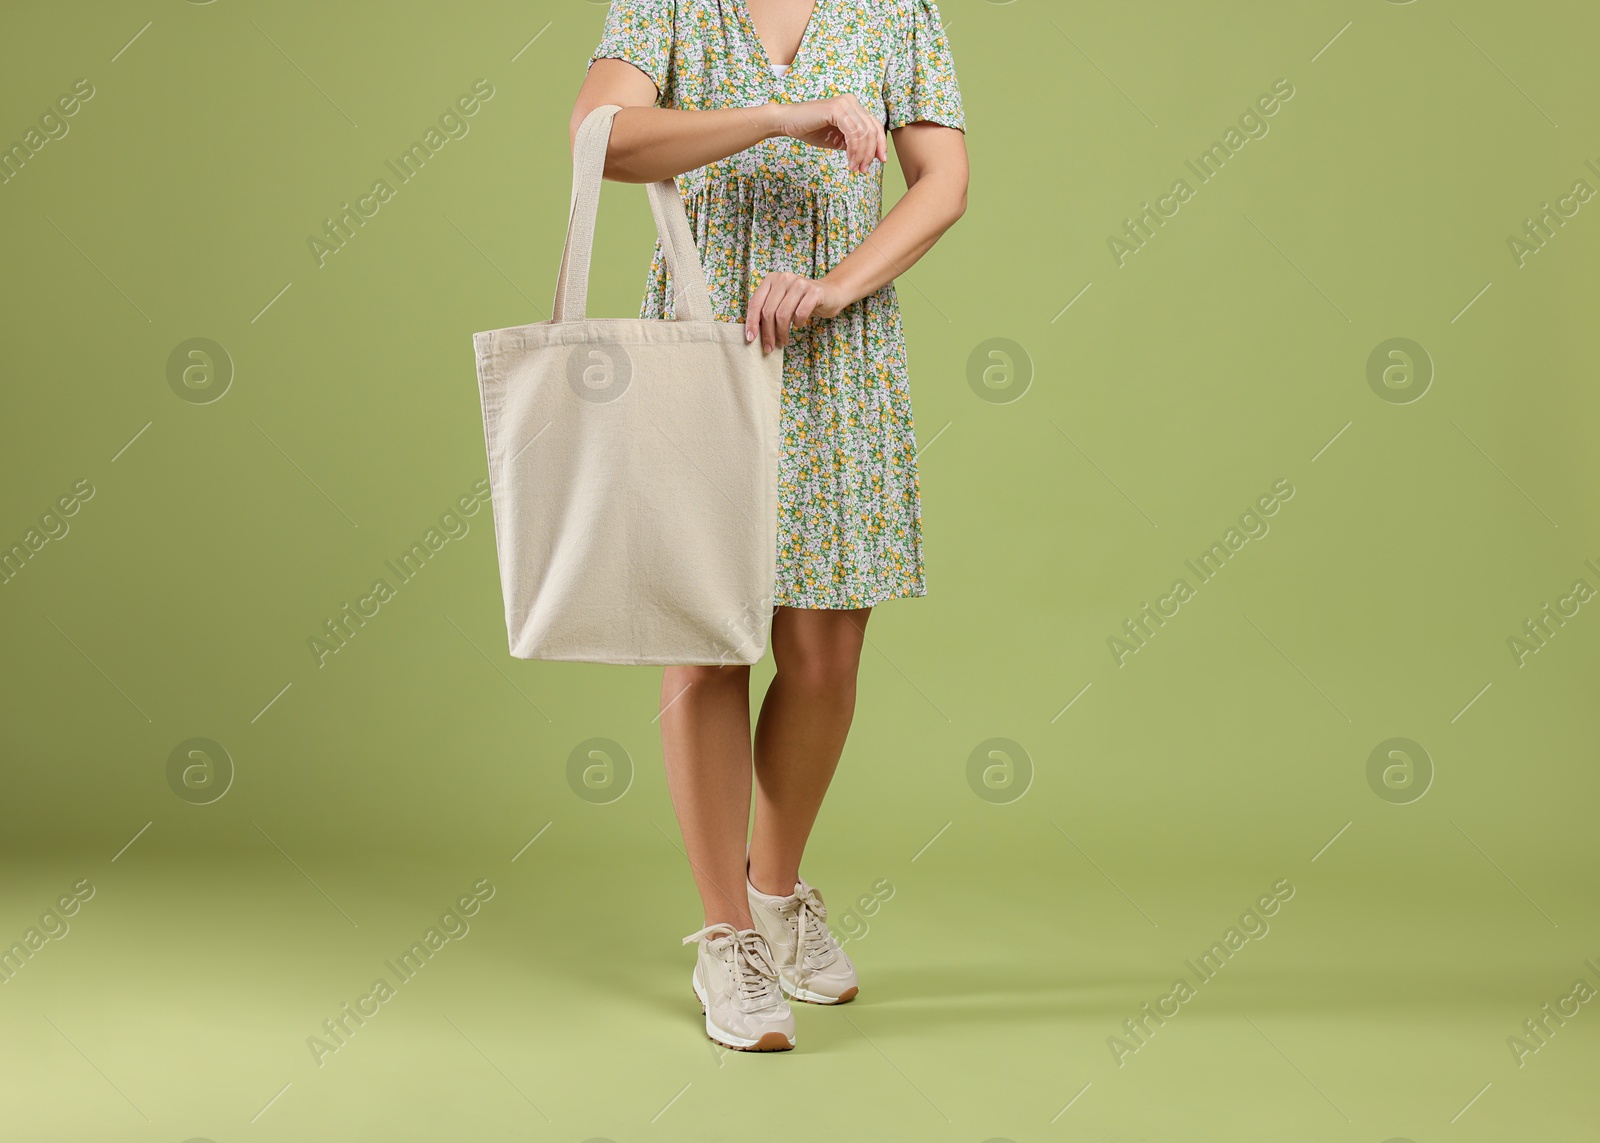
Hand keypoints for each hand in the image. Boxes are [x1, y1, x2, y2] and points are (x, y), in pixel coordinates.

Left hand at [744, 272, 845, 353]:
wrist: (831, 293)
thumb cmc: (802, 301)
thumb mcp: (782, 302)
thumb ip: (768, 311)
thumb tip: (753, 333)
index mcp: (771, 279)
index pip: (756, 303)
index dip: (751, 322)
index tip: (751, 339)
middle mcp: (784, 278)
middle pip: (768, 311)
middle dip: (768, 333)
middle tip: (770, 347)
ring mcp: (799, 283)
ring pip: (782, 314)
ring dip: (782, 332)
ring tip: (784, 340)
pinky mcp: (814, 291)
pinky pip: (800, 314)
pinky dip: (798, 324)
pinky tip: (800, 325)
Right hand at [768, 94, 886, 174]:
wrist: (788, 122)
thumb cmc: (811, 130)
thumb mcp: (838, 139)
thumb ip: (854, 143)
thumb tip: (871, 155)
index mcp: (854, 106)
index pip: (875, 125)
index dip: (880, 144)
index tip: (881, 160)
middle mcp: (851, 101)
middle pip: (872, 130)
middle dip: (871, 153)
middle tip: (864, 169)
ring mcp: (844, 103)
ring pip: (864, 133)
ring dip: (861, 154)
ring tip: (855, 168)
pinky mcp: (836, 109)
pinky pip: (853, 133)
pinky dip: (854, 150)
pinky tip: (850, 161)